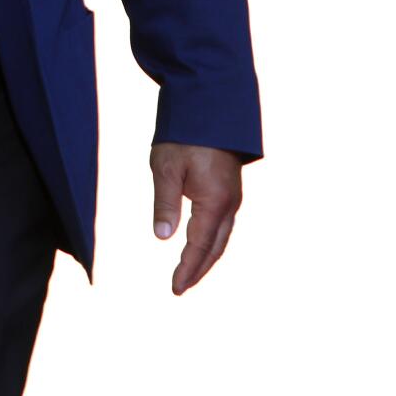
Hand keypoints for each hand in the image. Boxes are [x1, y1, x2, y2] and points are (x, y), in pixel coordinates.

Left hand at [150, 143, 244, 295]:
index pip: (200, 246)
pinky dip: (212, 241)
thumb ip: (165, 204)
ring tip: (188, 274)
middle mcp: (229, 204)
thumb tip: (163, 237)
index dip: (187, 268)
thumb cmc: (184, 136)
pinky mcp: (230, 190)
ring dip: (206, 258)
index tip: (175, 288)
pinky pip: (223, 225)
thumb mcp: (166, 169)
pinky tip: (200, 246)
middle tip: (180, 288)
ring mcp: (232, 197)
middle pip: (216, 248)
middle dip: (198, 269)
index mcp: (214, 202)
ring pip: (222, 237)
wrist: (210, 107)